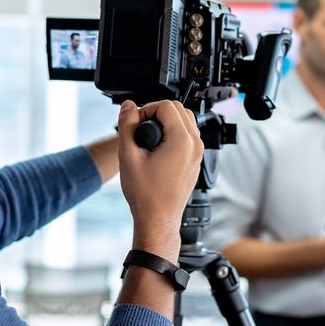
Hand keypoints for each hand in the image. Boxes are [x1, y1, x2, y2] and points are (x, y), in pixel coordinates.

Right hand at [117, 100, 203, 261]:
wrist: (157, 219)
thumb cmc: (146, 194)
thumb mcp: (128, 156)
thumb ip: (127, 125)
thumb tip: (128, 106)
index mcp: (182, 141)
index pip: (166, 106)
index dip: (146, 110)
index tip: (135, 124)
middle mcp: (195, 145)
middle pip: (178, 109)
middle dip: (156, 113)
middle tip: (140, 129)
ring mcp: (198, 154)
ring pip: (185, 121)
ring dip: (165, 122)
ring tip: (147, 139)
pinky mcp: (195, 161)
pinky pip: (187, 136)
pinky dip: (172, 134)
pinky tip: (157, 149)